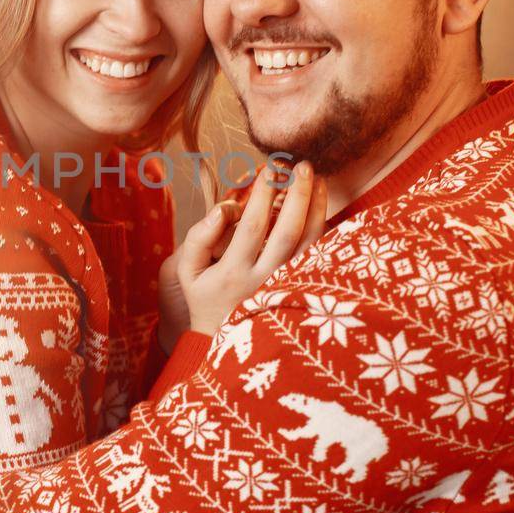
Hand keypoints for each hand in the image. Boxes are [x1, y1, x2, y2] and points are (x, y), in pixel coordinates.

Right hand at [167, 161, 328, 335]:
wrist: (231, 347)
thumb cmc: (206, 300)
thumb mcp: (188, 273)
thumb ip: (199, 238)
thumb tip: (223, 208)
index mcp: (234, 273)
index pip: (252, 226)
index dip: (262, 195)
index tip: (268, 169)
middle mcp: (264, 281)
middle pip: (287, 232)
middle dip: (296, 194)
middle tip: (301, 165)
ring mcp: (287, 288)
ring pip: (310, 245)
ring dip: (316, 208)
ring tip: (317, 179)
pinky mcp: (303, 291)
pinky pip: (320, 258)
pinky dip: (325, 230)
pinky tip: (323, 206)